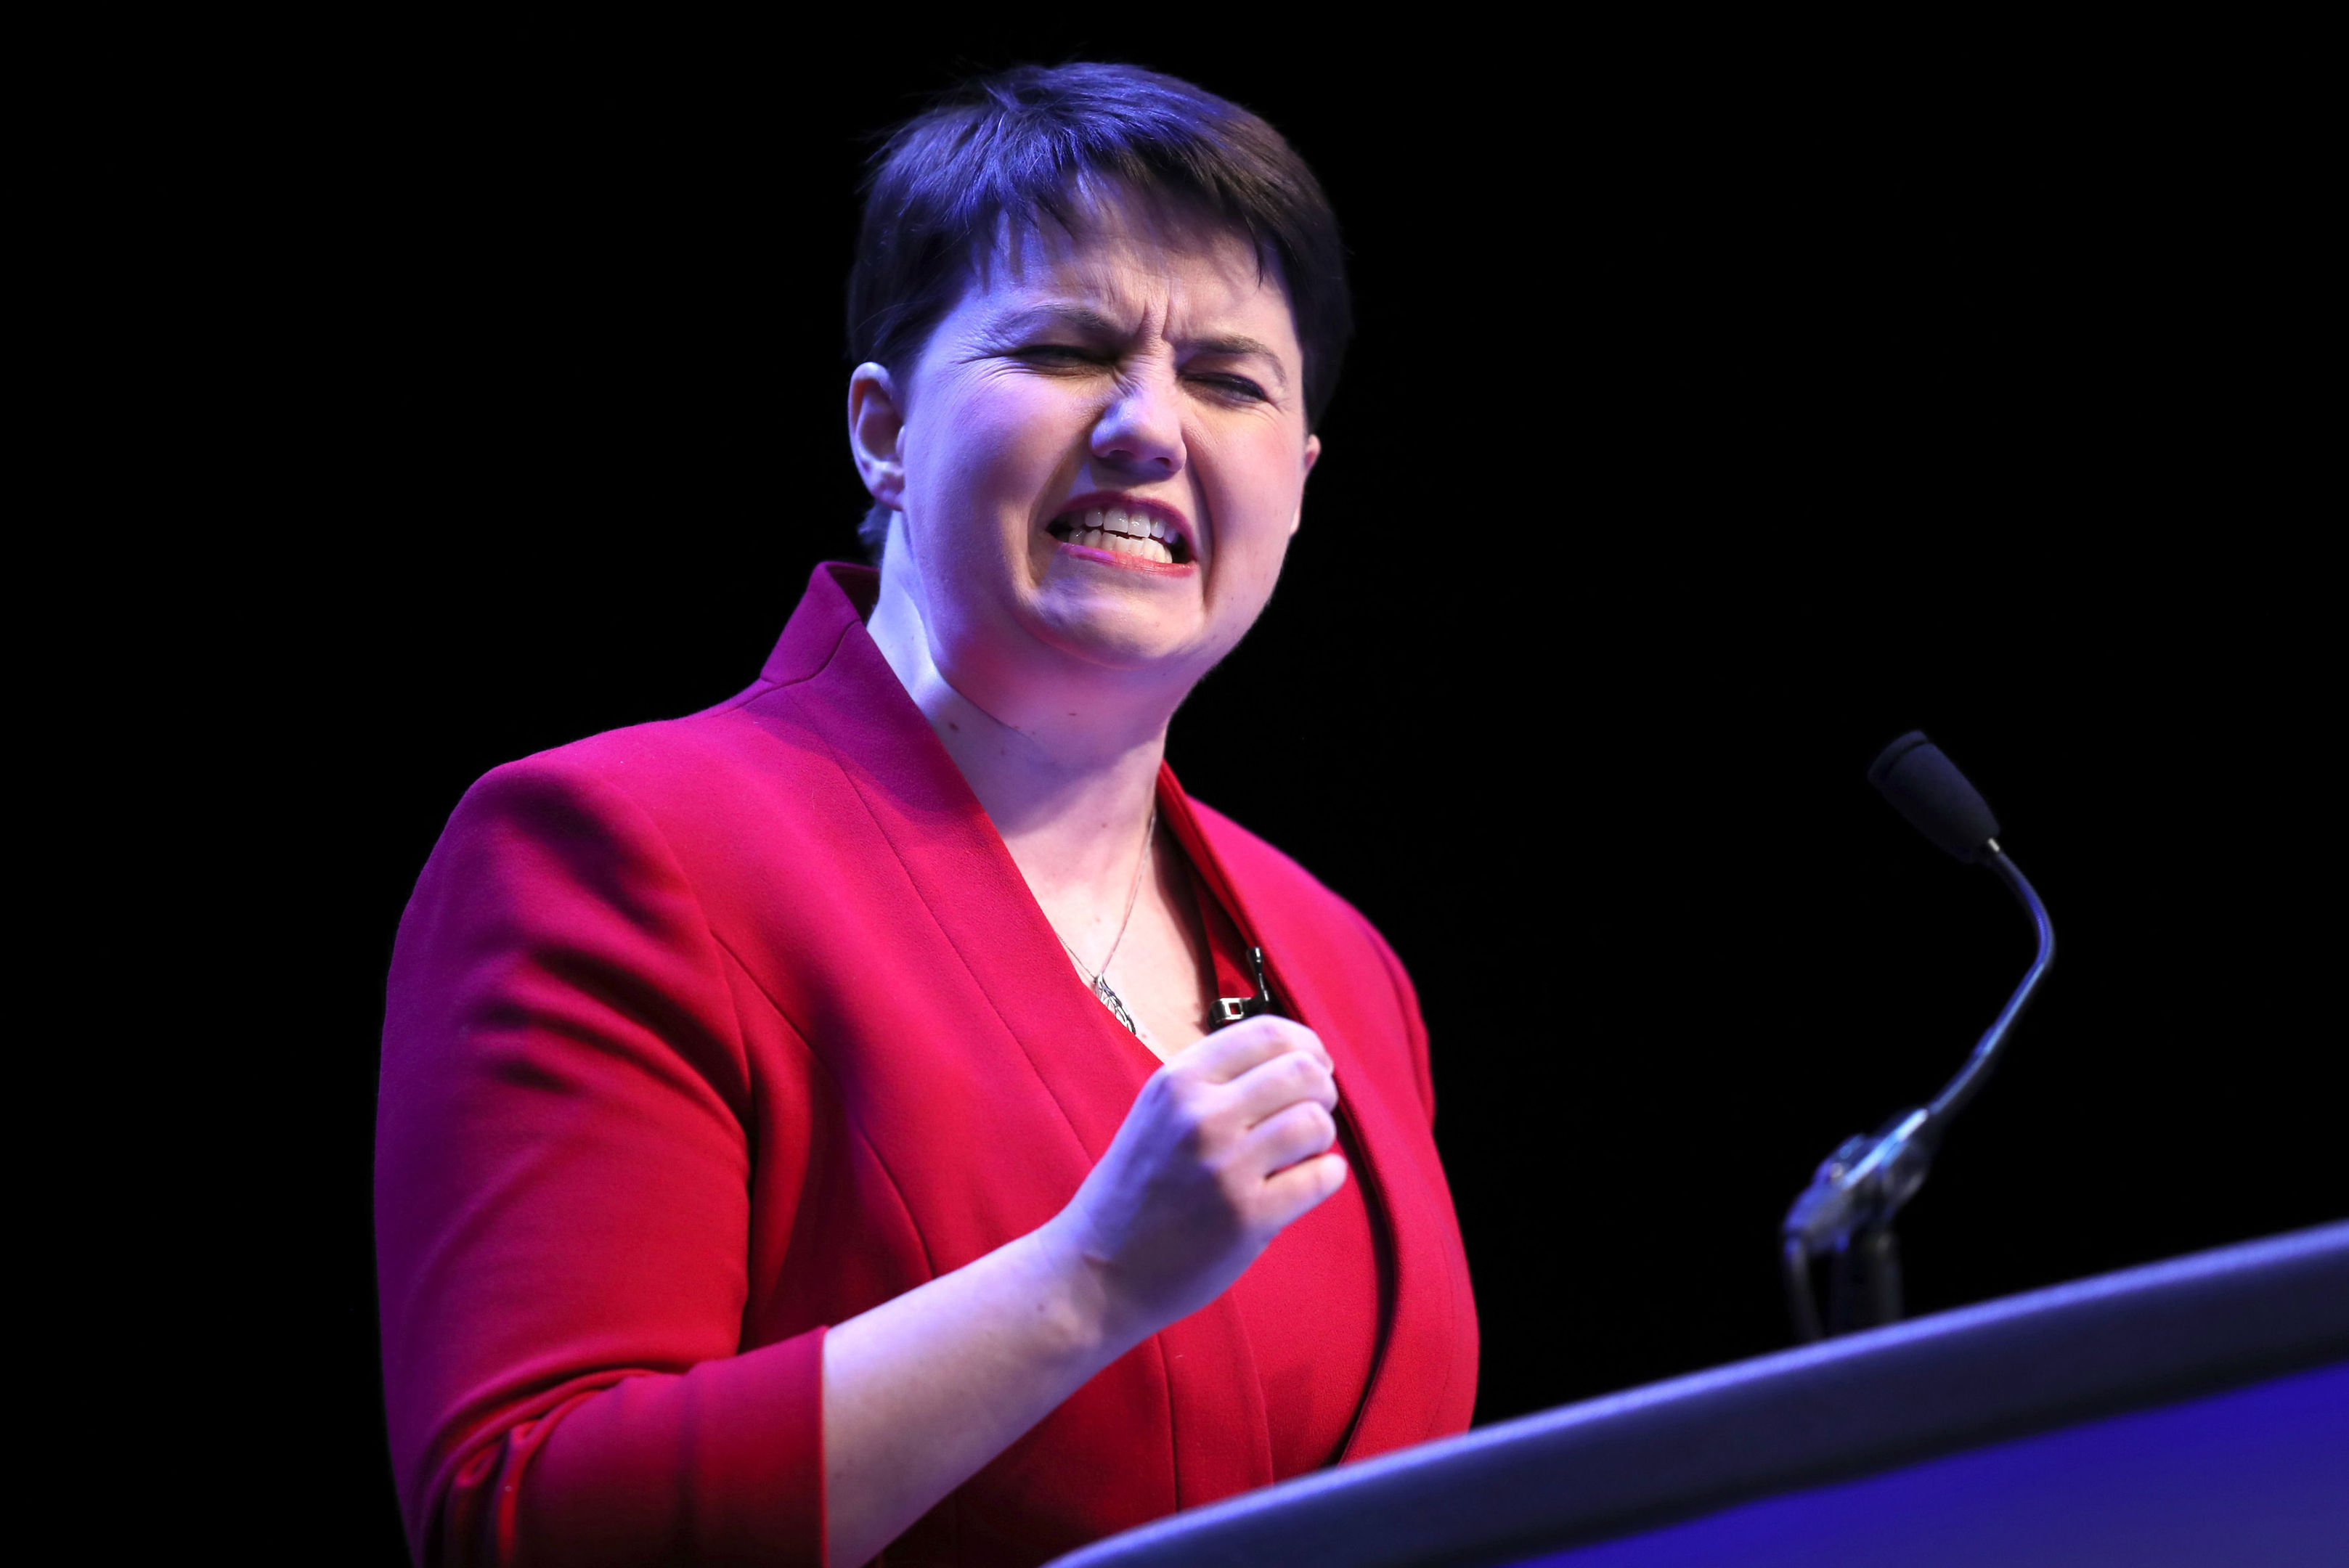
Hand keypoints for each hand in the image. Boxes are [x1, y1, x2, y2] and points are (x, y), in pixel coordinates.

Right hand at [1045, 1017, 1346, 1342]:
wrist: (1098, 1270)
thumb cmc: (1136, 1189)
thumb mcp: (1158, 1112)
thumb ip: (1214, 1083)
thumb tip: (1295, 1060)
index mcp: (1178, 1080)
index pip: (1267, 1033)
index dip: (1306, 1045)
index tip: (1314, 1064)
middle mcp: (1201, 1115)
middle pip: (1303, 1071)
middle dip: (1321, 1090)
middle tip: (1311, 1113)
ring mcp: (1225, 1167)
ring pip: (1316, 1123)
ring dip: (1321, 1135)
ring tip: (1303, 1153)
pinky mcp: (1248, 1217)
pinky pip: (1321, 1177)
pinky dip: (1327, 1175)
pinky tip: (1310, 1181)